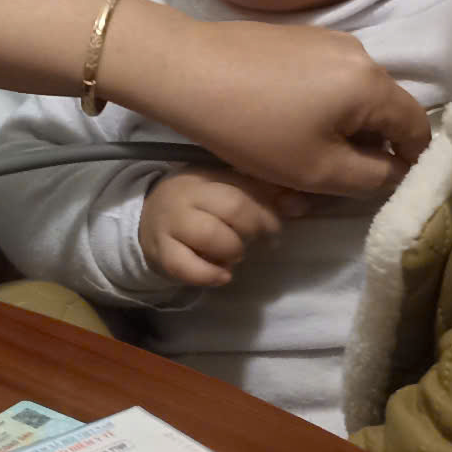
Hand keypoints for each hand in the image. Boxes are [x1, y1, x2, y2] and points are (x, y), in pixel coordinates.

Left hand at [122, 15, 430, 197]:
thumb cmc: (254, 128)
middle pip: (385, 109)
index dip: (408, 161)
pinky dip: (317, 105)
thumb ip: (372, 176)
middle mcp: (359, 51)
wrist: (186, 72)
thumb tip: (395, 168)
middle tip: (330, 177)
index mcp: (374, 82)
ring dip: (339, 128)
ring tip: (298, 153)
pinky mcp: (297, 37)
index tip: (376, 184)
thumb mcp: (319, 170)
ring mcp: (326, 39)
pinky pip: (326, 79)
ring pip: (353, 96)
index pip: (418, 126)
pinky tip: (280, 123)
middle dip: (368, 146)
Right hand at [138, 168, 305, 287]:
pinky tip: (223, 275)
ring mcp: (170, 225)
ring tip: (236, 255)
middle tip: (260, 240)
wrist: (149, 220)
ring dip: (233, 250)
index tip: (274, 225)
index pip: (244, 187)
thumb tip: (302, 204)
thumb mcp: (227, 190)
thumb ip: (265, 194)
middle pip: (232, 209)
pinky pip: (187, 267)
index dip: (268, 210)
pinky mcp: (161, 254)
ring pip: (210, 235)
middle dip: (255, 228)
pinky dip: (210, 274)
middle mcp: (185, 196)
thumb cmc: (198, 205)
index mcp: (204, 176)